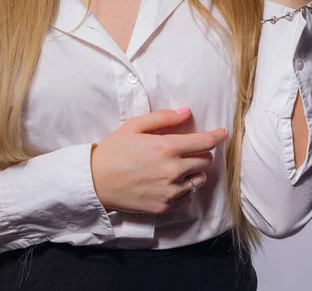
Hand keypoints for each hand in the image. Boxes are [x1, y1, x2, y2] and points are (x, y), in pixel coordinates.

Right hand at [90, 109, 227, 214]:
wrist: (96, 181)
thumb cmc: (114, 150)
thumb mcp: (135, 126)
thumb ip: (163, 118)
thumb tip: (187, 112)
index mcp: (167, 147)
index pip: (204, 142)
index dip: (217, 136)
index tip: (223, 133)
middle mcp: (173, 170)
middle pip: (205, 161)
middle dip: (201, 153)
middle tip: (187, 150)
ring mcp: (170, 191)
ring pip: (199, 180)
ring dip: (194, 172)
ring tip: (177, 167)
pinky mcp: (165, 206)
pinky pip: (187, 197)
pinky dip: (184, 188)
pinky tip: (169, 182)